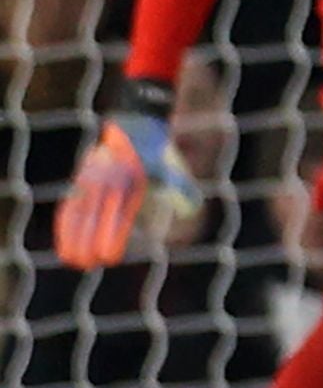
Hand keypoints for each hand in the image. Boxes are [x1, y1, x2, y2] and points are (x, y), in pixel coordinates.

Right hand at [56, 103, 201, 270]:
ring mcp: (96, 175)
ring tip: (71, 259)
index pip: (118, 212)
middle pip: (96, 213)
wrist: (139, 123)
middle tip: (86, 264)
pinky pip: (73, 202)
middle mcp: (111, 176)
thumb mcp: (173, 169)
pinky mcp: (84, 175)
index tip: (108, 256)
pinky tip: (64, 241)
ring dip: (73, 235)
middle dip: (89, 239)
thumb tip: (192, 210)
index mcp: (134, 177)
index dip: (112, 235)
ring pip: (81, 209)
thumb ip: (182, 190)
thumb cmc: (160, 155)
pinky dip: (67, 221)